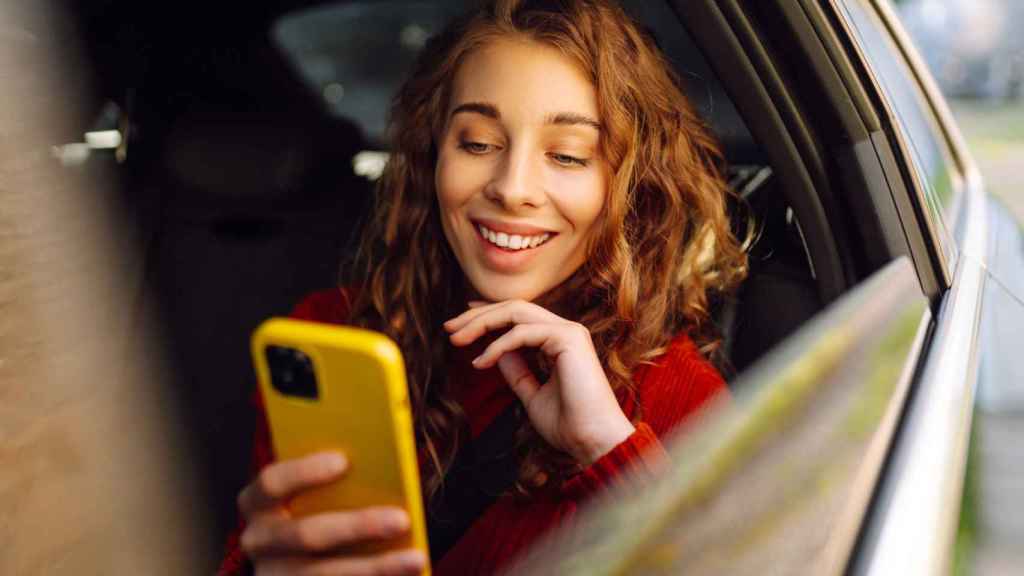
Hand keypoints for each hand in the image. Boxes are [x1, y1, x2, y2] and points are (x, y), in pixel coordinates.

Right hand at [238, 452, 426, 574]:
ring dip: (377, 568)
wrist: (294, 560)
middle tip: (402, 519)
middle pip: (307, 535)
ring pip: (327, 574)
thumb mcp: (311, 493)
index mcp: (257, 503)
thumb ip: (335, 481)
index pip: (272, 482)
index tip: (344, 460)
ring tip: (416, 559)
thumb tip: (383, 464)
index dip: (305, 471)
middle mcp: (259, 542)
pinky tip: (406, 571)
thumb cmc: (313, 508)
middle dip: (358, 526)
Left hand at [444, 300, 634, 464]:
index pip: (518, 316)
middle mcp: (565, 331)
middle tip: (448, 328)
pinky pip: (522, 333)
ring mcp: (568, 331)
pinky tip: (481, 362)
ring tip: (457, 339)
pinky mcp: (569, 338)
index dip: (488, 314)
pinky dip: (497, 346)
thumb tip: (493, 353)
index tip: (461, 323)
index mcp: (559, 341)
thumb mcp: (531, 394)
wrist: (592, 441)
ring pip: (516, 312)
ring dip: (481, 323)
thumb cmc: (568, 424)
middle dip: (478, 316)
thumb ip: (516, 371)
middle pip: (513, 308)